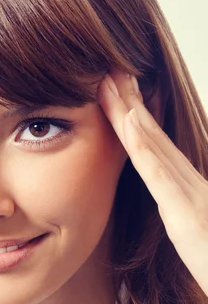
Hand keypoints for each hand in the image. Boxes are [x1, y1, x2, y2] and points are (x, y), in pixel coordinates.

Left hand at [97, 67, 207, 296]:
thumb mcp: (193, 232)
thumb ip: (177, 209)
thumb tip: (164, 196)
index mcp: (185, 188)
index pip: (153, 146)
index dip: (134, 117)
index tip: (117, 91)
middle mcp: (187, 183)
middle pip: (151, 136)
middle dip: (129, 102)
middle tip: (110, 71)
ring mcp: (188, 194)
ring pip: (152, 145)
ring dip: (130, 112)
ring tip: (113, 83)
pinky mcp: (186, 211)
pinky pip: (159, 174)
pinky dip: (144, 146)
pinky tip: (130, 122)